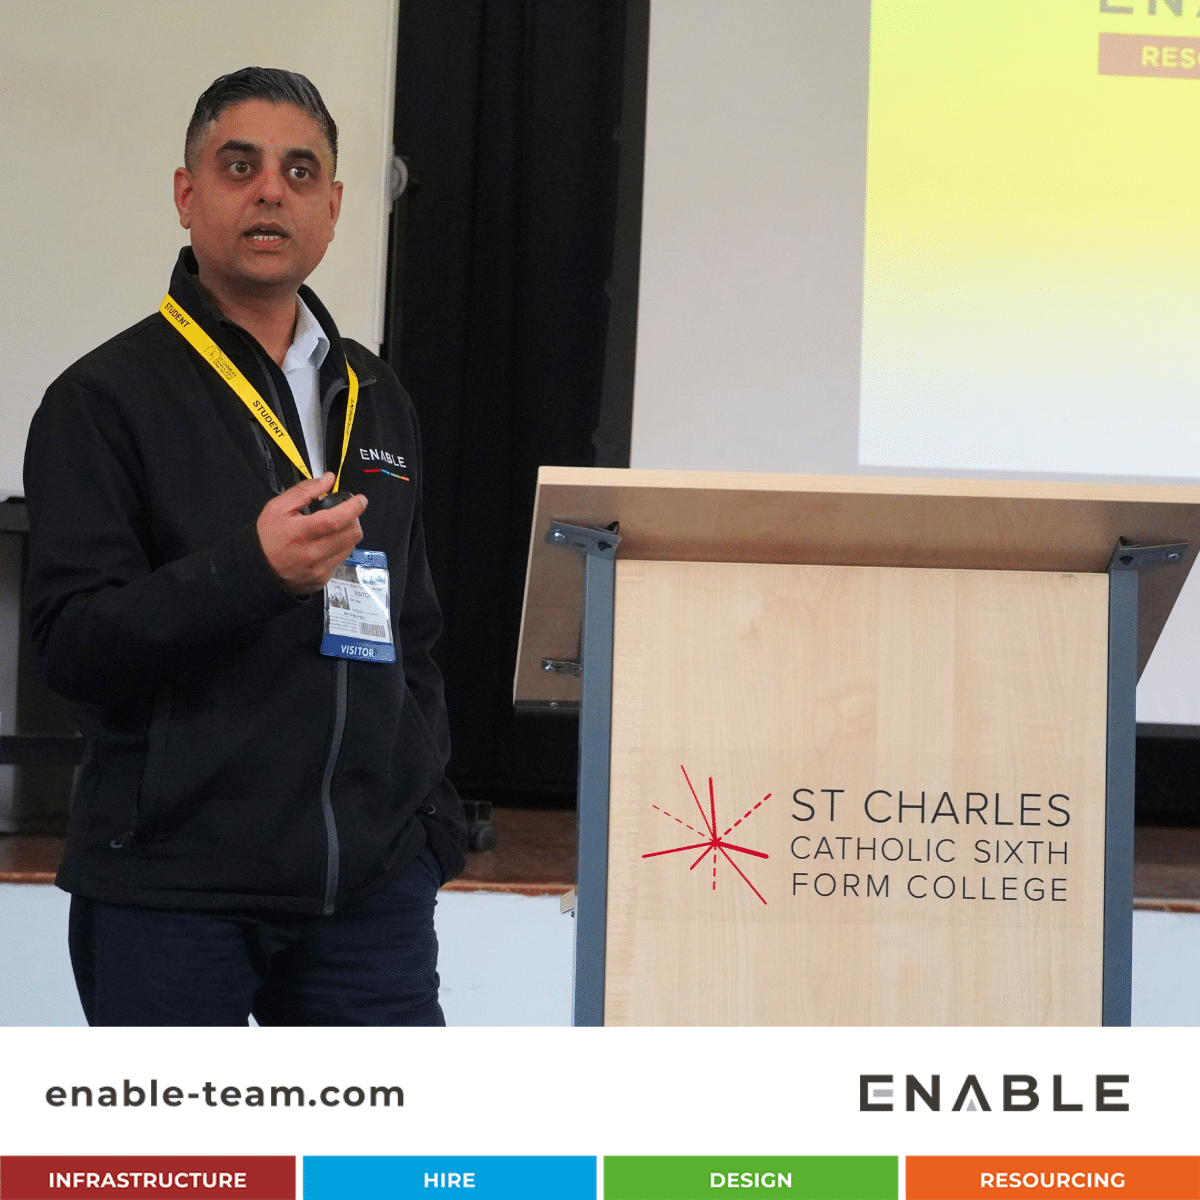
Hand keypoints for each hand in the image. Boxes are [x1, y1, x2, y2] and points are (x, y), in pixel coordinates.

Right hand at [256, 473, 368, 594]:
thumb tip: (328, 480)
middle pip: (351, 534)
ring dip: (347, 533)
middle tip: (343, 513)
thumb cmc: (268, 537)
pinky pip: (342, 559)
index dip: (353, 508)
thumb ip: (304, 491)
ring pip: (350, 546)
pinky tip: (326, 544)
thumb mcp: (278, 507)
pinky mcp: (323, 579)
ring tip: (332, 528)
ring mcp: (320, 569)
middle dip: (353, 519)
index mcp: (300, 533)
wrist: (259, 569)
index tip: (360, 500)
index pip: (336, 519)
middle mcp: (312, 554)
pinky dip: (340, 548)